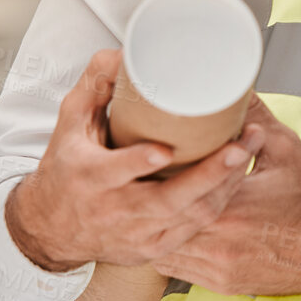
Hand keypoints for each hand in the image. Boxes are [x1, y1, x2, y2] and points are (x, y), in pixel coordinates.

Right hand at [5, 48, 265, 272]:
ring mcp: (136, 234)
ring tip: (249, 151)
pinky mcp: (153, 248)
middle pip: (167, 200)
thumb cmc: (65, 169)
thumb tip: (126, 52)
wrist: (51, 230)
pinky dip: (219, 203)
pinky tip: (237, 178)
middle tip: (241, 144)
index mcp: (89, 177)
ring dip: (224, 185)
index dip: (139, 163)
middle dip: (210, 173)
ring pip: (188, 216)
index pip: (114, 173)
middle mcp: (114, 211)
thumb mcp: (70, 122)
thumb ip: (96, 84)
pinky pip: (194, 230)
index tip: (165, 149)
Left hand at [147, 94, 300, 296]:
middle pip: (164, 220)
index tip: (146, 153)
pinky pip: (180, 270)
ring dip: (156, 227)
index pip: (177, 188)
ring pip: (165, 249)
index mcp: (231, 208)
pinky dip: (171, 248)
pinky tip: (170, 229)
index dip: (156, 171)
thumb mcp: (285, 147)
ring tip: (149, 202)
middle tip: (139, 175)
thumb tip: (230, 89)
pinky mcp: (224, 284)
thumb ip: (252, 117)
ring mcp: (219, 268)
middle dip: (151, 198)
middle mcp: (220, 244)